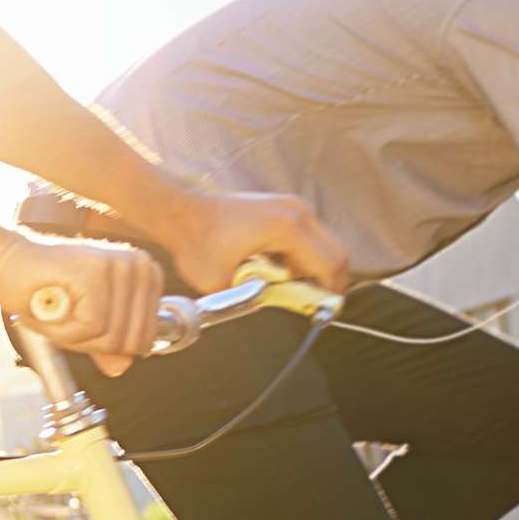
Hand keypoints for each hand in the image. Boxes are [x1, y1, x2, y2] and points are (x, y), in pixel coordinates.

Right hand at [0, 235, 161, 376]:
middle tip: (68, 316)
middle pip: (132, 342)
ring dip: (76, 336)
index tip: (84, 319)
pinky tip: (54, 308)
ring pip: (112, 339)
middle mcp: (137, 264)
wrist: (4, 263)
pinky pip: (91, 329)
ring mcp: (118, 266)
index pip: (147, 338)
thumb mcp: (82, 324)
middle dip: (92, 343)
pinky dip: (65, 330)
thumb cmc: (41, 288)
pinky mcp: (95, 274)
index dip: (110, 343)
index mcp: (145, 272)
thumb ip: (107, 345)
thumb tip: (122, 366)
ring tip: (60, 310)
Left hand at [154, 189, 351, 293]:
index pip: (330, 266)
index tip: (321, 313)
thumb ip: (251, 300)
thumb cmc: (195, 241)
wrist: (181, 211)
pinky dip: (304, 258)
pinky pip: (311, 238)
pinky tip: (279, 272)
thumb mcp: (219, 283)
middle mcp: (296, 211)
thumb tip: (274, 309)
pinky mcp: (286, 208)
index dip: (330, 294)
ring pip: (326, 246)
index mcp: (286, 228)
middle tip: (309, 305)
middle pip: (337, 254)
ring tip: (287, 289)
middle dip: (328, 284)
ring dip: (315, 271)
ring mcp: (293, 206)